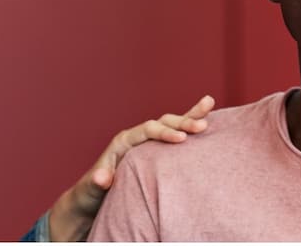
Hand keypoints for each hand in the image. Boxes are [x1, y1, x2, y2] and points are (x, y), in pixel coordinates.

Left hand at [48, 95, 215, 240]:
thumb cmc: (92, 193)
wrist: (93, 197)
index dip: (164, 133)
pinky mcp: (159, 149)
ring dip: (191, 115)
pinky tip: (208, 115)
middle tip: (201, 127)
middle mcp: (138, 137)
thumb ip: (97, 182)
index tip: (181, 139)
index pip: (147, 130)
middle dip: (182, 122)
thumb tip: (102, 177)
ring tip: (209, 102)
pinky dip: (191, 122)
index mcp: (124, 141)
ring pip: (173, 122)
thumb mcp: (91, 190)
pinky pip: (177, 133)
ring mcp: (150, 141)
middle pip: (163, 122)